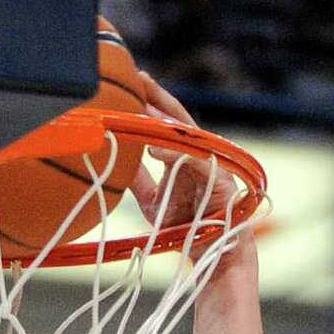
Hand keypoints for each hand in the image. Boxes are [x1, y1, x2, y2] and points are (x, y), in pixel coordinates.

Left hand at [131, 73, 241, 256]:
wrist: (210, 257)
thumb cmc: (184, 228)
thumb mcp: (152, 201)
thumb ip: (138, 179)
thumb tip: (115, 162)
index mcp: (183, 155)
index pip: (166, 123)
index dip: (151, 102)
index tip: (132, 83)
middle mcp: (198, 154)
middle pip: (178, 119)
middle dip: (159, 97)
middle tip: (140, 77)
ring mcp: (210, 164)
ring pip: (186, 135)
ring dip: (165, 120)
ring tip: (144, 107)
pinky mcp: (218, 180)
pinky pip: (194, 161)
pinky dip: (174, 154)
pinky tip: (154, 149)